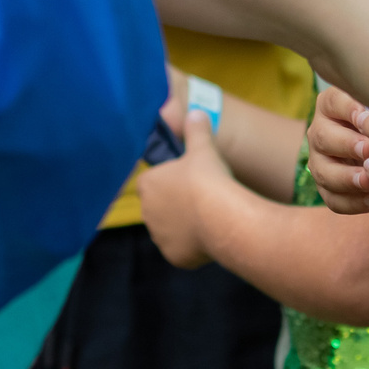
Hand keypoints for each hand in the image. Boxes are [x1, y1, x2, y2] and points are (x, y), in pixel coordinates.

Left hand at [137, 110, 231, 268]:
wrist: (222, 217)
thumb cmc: (207, 178)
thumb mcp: (203, 148)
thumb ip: (197, 129)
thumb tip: (196, 111)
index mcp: (147, 184)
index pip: (153, 181)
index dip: (171, 181)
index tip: (190, 180)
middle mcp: (146, 213)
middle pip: (160, 207)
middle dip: (175, 204)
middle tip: (201, 198)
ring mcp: (159, 237)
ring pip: (170, 230)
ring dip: (183, 225)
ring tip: (208, 218)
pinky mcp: (174, 257)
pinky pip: (182, 250)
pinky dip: (193, 246)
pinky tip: (210, 237)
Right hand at [303, 85, 368, 215]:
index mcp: (334, 105)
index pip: (333, 102)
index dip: (347, 109)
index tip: (365, 115)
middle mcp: (322, 131)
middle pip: (322, 137)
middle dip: (346, 145)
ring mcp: (320, 161)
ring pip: (323, 171)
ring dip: (346, 178)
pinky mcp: (328, 188)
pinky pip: (333, 199)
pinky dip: (353, 201)